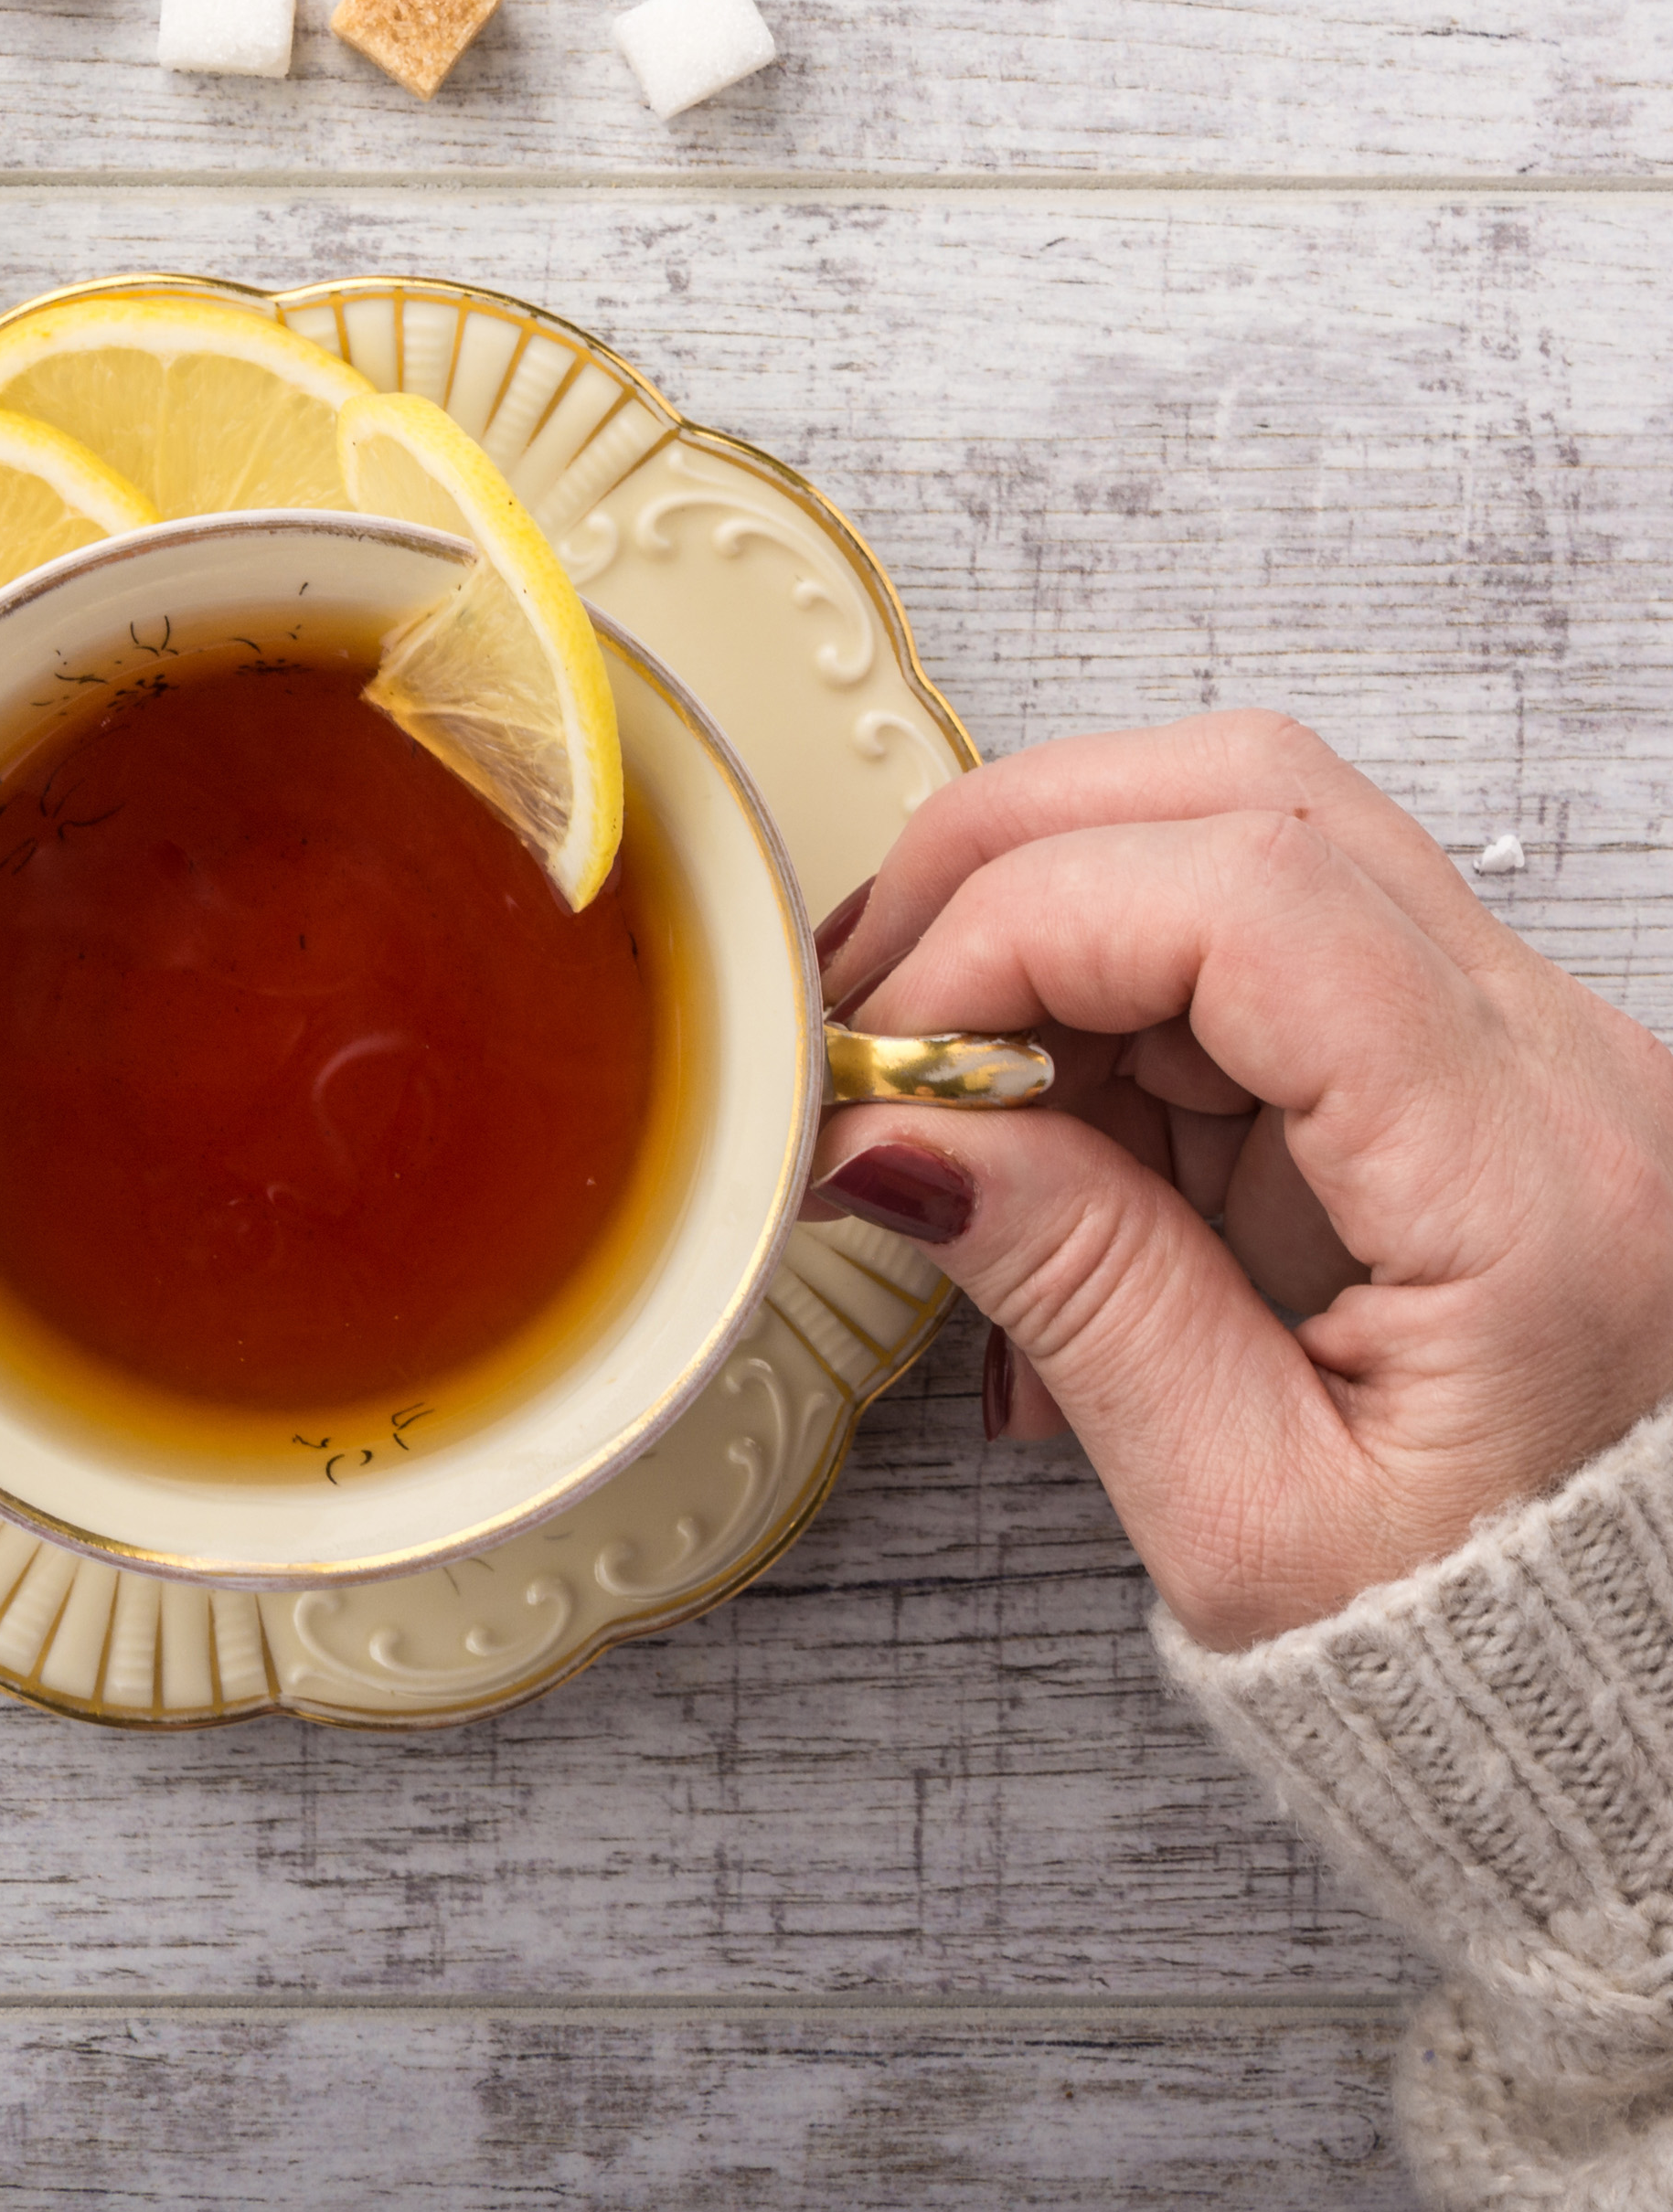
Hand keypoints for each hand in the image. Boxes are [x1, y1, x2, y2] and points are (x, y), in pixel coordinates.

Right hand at [807, 711, 1672, 1649]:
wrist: (1632, 1672)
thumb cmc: (1481, 1639)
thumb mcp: (1252, 1516)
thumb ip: (1077, 1295)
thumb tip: (890, 1133)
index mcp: (1529, 1183)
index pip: (1247, 896)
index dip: (1015, 927)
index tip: (884, 1050)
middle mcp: (1559, 1065)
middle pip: (1249, 793)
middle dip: (1006, 863)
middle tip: (868, 1009)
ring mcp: (1522, 1042)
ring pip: (1243, 834)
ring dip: (1047, 928)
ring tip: (945, 1095)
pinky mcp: (1463, 1060)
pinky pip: (1256, 942)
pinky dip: (1103, 1006)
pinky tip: (1041, 1142)